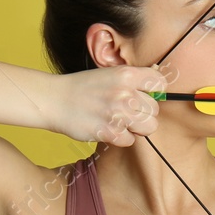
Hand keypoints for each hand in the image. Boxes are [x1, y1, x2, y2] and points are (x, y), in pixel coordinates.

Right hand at [47, 64, 168, 145]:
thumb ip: (134, 79)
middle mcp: (125, 93)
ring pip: (149, 127)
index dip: (154, 91)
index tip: (144, 95)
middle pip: (155, 109)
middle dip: (143, 112)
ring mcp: (117, 113)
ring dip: (136, 127)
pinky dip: (120, 138)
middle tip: (126, 111)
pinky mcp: (109, 132)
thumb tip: (160, 85)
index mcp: (127, 74)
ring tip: (120, 121)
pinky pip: (130, 140)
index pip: (159, 83)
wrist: (54, 100)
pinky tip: (108, 128)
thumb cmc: (84, 87)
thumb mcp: (110, 74)